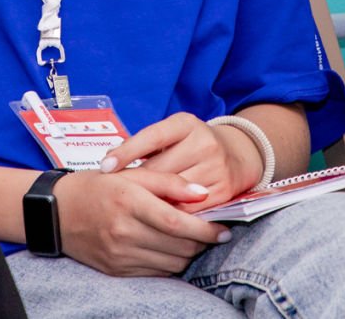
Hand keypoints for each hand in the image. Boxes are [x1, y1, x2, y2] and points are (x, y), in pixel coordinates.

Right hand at [50, 169, 226, 276]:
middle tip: (210, 231)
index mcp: (128, 201)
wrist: (56, 212)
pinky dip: (169, 261)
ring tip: (190, 237)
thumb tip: (203, 193)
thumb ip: (169, 181)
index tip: (223, 228)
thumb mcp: (130, 173)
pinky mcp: (117, 270)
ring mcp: (119, 255)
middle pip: (179, 246)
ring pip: (172, 263)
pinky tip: (169, 247)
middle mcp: (123, 231)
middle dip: (201, 241)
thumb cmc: (96, 186)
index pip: (176, 222)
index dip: (205, 228)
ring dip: (187, 252)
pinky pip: (156, 272)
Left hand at [99, 113, 260, 205]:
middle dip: (137, 186)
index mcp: (186, 124)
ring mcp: (216, 167)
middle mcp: (203, 142)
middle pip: (160, 170)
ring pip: (174, 193)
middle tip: (113, 198)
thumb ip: (146, 146)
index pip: (152, 136)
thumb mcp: (173, 134)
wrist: (239, 154)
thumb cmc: (193, 145)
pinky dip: (173, 216)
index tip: (105, 167)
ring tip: (130, 212)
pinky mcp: (224, 191)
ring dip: (152, 204)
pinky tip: (156, 221)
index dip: (127, 152)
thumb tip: (109, 164)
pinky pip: (191, 210)